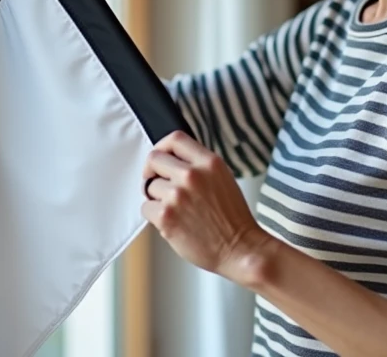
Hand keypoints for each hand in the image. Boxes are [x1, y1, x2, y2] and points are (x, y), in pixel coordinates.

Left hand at [142, 131, 273, 285]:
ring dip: (157, 198)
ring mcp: (177, 195)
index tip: (161, 158)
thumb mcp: (222, 178)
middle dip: (154, 172)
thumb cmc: (233, 219)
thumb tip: (172, 161)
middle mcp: (192, 175)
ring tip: (176, 210)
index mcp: (208, 162)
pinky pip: (146, 207)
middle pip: (154, 159)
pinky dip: (154, 215)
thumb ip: (199, 166)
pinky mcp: (166, 216)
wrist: (240, 248)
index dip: (162, 147)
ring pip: (149, 186)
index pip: (175, 139)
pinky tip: (172, 222)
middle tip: (160, 185)